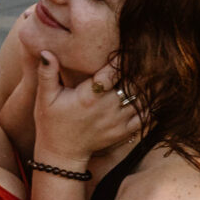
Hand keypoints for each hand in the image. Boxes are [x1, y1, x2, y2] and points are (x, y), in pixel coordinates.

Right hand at [31, 52, 143, 169]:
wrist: (62, 153)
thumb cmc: (51, 122)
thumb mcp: (45, 98)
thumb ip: (47, 74)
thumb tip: (46, 52)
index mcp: (89, 97)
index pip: (112, 73)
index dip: (122, 59)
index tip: (129, 46)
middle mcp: (107, 108)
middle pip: (132, 83)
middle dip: (139, 69)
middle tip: (146, 55)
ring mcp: (117, 121)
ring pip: (142, 99)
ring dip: (148, 85)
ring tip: (153, 70)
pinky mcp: (123, 131)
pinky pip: (145, 116)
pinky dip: (151, 104)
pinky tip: (154, 92)